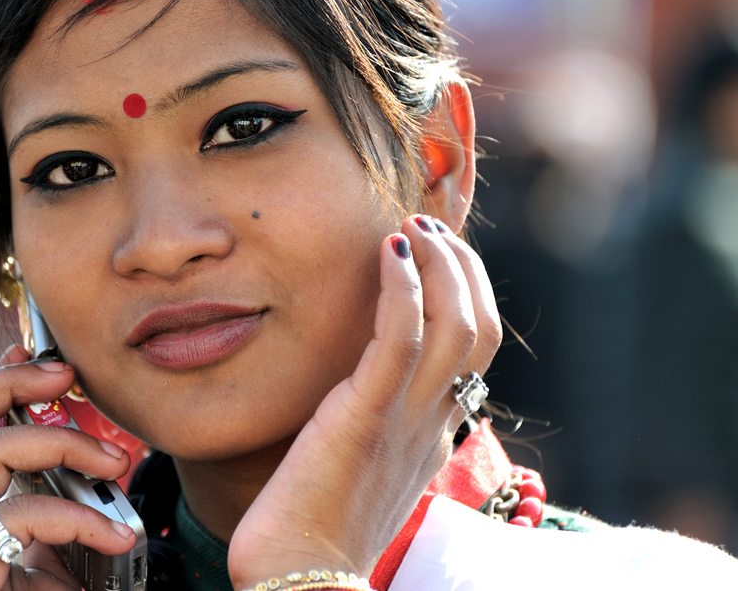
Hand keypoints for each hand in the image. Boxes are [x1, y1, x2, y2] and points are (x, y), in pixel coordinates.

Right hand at [0, 347, 136, 589]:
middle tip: (64, 375)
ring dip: (59, 443)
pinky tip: (116, 534)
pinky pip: (18, 513)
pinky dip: (78, 515)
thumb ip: (57, 501)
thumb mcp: (53, 549)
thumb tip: (93, 450)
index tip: (44, 357)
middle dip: (3, 383)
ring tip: (115, 462)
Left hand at [227, 215, 501, 588]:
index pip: (474, 348)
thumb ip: (378, 419)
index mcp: (433, 431)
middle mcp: (432, 421)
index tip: (438, 252)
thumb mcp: (362, 460)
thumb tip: (369, 380)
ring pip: (457, 325)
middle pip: (481, 329)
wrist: (300, 578)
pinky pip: (402, 337)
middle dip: (464, 267)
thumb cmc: (316, 523)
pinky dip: (404, 286)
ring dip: (442, 264)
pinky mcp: (366, 414)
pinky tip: (389, 251)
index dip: (467, 290)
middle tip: (430, 227)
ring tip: (415, 226)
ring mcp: (406, 418)